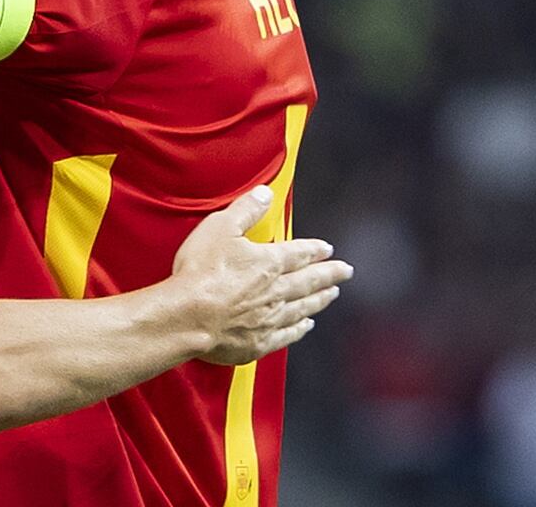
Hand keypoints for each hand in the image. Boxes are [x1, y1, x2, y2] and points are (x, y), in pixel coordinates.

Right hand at [169, 190, 350, 364]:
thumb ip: (245, 210)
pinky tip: (306, 325)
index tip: (328, 249)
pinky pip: (288, 334)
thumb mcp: (219, 228)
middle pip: (309, 281)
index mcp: (268, 262)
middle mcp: (276, 291)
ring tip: (332, 295)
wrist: (189, 316)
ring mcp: (270, 318)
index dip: (314, 249)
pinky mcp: (259, 341)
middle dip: (329, 274)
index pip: (299, 253)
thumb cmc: (200, 271)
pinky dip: (300, 329)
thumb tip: (265, 194)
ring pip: (303, 307)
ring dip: (319, 300)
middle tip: (346, 271)